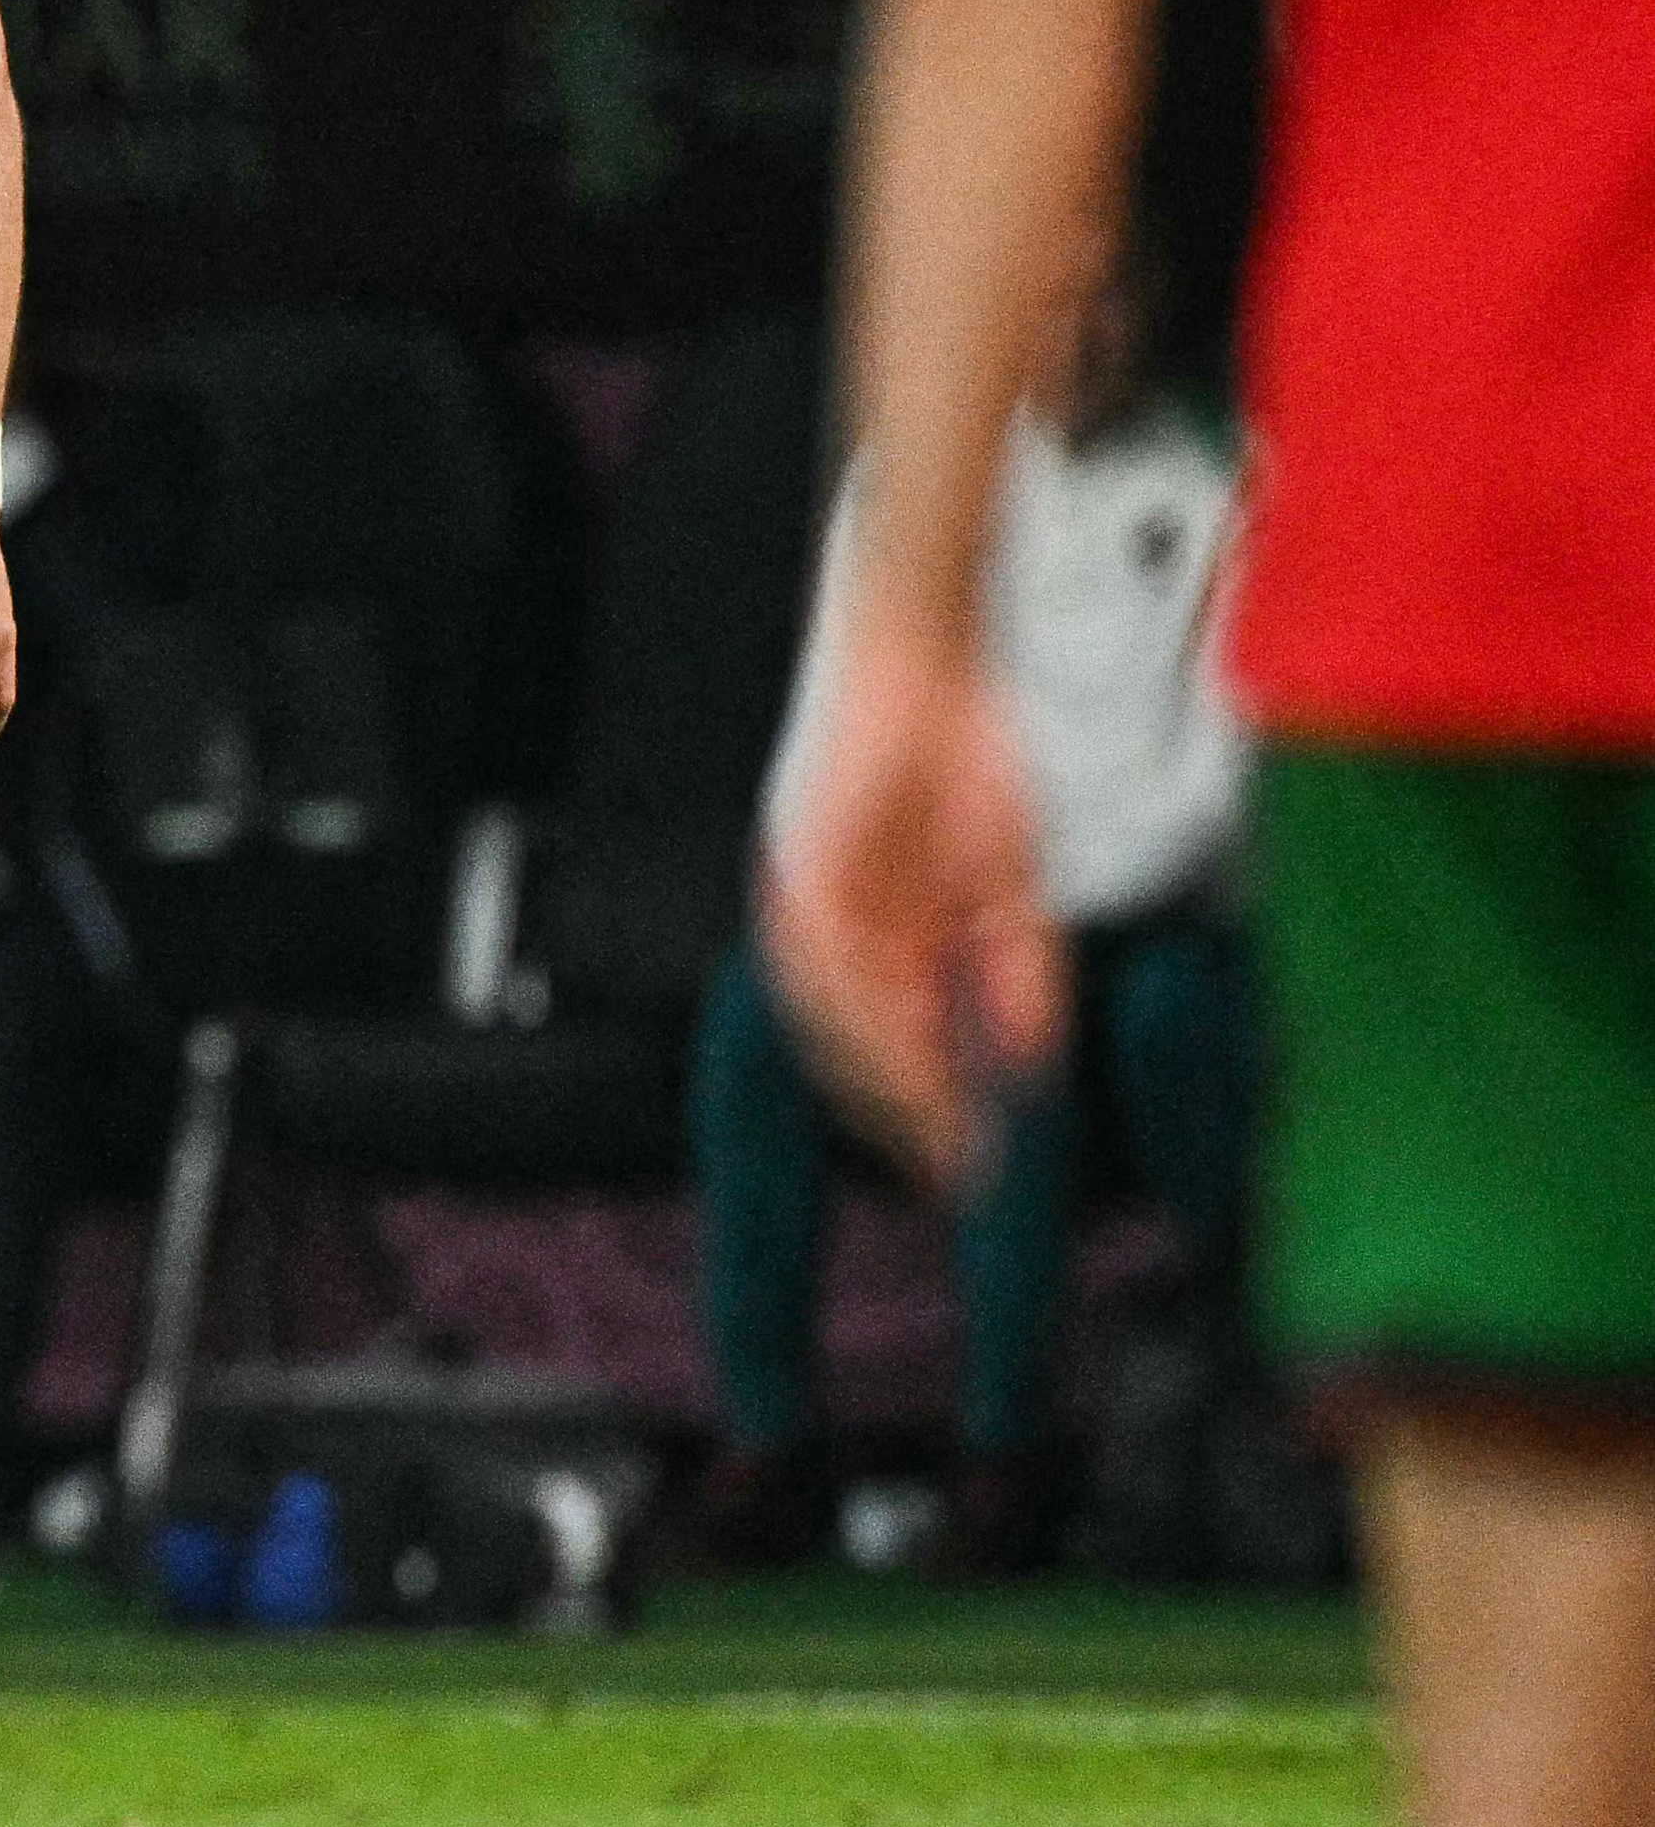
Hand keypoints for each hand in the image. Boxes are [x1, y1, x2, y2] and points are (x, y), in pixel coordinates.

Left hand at [757, 585, 1064, 1188]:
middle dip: (903, 1111)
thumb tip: (1031, 1061)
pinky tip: (901, 1048)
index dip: (931, 1106)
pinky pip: (819, 955)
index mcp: (881, 930)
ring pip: (833, 1014)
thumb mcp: (1009, 883)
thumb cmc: (965, 754)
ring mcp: (809, 895)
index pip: (898, 1041)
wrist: (924, 657)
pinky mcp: (797, 863)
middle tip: (949, 1169)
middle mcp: (834, 924)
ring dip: (881, 1077)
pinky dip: (858, 1010)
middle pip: (856, 1045)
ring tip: (928, 1129)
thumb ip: (1016, 973)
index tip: (968, 1164)